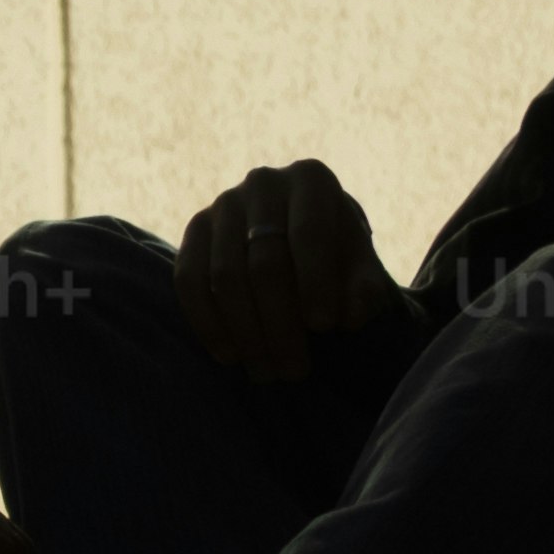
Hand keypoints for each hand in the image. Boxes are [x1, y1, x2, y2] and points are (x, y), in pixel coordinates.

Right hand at [174, 159, 397, 383]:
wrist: (301, 242)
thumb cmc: (339, 259)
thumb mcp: (361, 270)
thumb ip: (364, 290)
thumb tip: (350, 316)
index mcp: (311, 180)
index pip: (308, 233)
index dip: (316, 282)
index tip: (325, 328)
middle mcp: (263, 182)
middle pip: (264, 262)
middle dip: (280, 324)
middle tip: (295, 370)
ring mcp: (223, 204)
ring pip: (225, 276)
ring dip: (246, 333)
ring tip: (267, 372)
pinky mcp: (195, 229)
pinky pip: (189, 279)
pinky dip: (207, 322)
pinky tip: (229, 355)